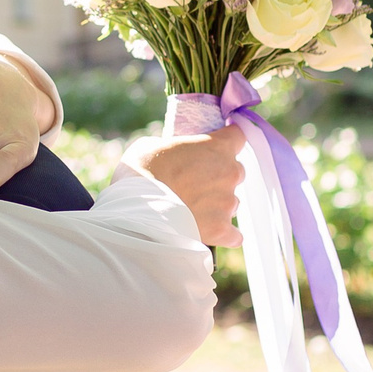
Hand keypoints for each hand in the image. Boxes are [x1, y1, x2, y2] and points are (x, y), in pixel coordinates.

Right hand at [118, 129, 244, 244]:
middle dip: (218, 178)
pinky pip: (234, 235)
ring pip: (232, 203)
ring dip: (217, 206)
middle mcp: (229, 172)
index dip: (226, 143)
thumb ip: (176, 148)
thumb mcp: (153, 146)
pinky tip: (208, 233)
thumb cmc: (139, 172)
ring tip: (190, 211)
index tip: (216, 149)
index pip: (238, 136)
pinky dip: (224, 234)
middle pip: (236, 172)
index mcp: (217, 146)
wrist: (134, 208)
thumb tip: (176, 157)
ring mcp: (228, 202)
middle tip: (194, 185)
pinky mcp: (222, 229)